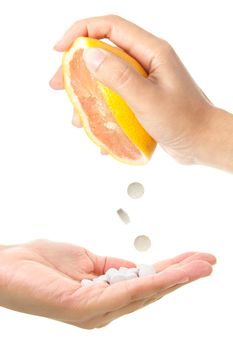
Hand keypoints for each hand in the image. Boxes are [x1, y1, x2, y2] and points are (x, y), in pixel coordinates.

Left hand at [0, 240, 214, 328]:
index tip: (194, 258)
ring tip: (200, 265)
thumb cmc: (42, 263)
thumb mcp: (86, 260)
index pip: (146, 283)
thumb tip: (137, 268)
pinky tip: (173, 274)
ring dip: (176, 278)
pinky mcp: (86, 308)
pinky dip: (153, 283)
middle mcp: (105, 308)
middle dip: (182, 274)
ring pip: (145, 293)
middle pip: (151, 290)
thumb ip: (112, 267)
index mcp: (105, 295)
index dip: (172, 270)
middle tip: (208, 261)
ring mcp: (97, 311)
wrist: (8, 266)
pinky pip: (126, 293)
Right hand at [50, 15, 232, 170]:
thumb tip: (89, 54)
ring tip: (78, 117)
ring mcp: (144, 81)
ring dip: (88, 95)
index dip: (81, 32)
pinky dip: (102, 111)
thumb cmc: (184, 121)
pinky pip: (115, 98)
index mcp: (151, 52)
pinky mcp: (142, 99)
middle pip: (104, 53)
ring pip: (107, 78)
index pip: (110, 27)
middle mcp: (146, 62)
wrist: (202, 143)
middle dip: (77, 68)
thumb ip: (119, 77)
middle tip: (59, 85)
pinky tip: (99, 130)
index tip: (60, 50)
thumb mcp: (148, 99)